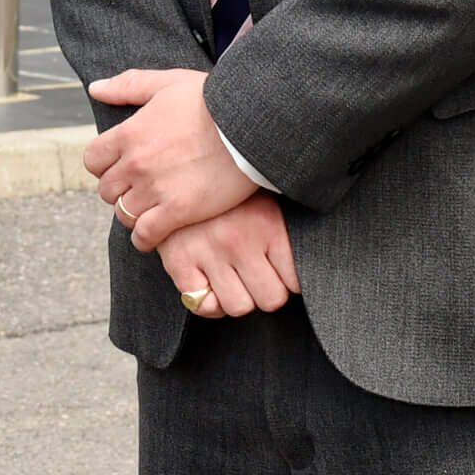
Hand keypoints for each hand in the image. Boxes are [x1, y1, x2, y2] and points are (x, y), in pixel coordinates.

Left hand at [84, 68, 255, 251]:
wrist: (250, 125)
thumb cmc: (211, 100)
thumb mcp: (166, 83)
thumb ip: (127, 86)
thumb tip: (96, 88)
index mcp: (129, 133)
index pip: (92, 160)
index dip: (104, 164)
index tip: (119, 165)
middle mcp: (136, 163)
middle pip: (107, 189)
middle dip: (119, 189)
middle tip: (137, 188)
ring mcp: (156, 189)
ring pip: (123, 213)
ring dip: (132, 212)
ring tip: (147, 209)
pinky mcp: (179, 211)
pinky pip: (146, 234)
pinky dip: (144, 238)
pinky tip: (151, 236)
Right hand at [157, 194, 298, 318]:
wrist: (174, 168)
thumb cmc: (225, 188)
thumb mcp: (261, 198)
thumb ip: (281, 229)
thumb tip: (299, 269)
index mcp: (266, 224)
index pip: (295, 280)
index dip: (289, 280)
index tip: (280, 272)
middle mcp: (239, 241)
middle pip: (271, 299)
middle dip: (267, 291)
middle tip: (257, 275)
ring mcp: (208, 253)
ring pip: (239, 307)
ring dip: (239, 297)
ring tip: (234, 278)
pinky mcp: (179, 261)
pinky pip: (204, 306)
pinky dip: (210, 302)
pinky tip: (211, 283)